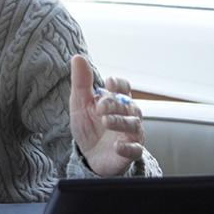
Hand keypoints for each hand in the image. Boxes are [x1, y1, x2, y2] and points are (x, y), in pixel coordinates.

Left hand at [68, 54, 145, 175]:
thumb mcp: (80, 104)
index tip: (108, 83)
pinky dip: (128, 148)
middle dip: (115, 105)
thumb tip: (78, 57)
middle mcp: (128, 116)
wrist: (89, 155)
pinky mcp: (130, 152)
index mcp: (117, 101)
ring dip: (120, 122)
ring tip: (105, 121)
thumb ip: (82, 82)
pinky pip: (135, 149)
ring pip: (133, 126)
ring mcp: (131, 134)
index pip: (125, 88)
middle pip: (128, 106)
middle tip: (100, 107)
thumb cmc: (89, 126)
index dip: (119, 84)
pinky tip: (117, 146)